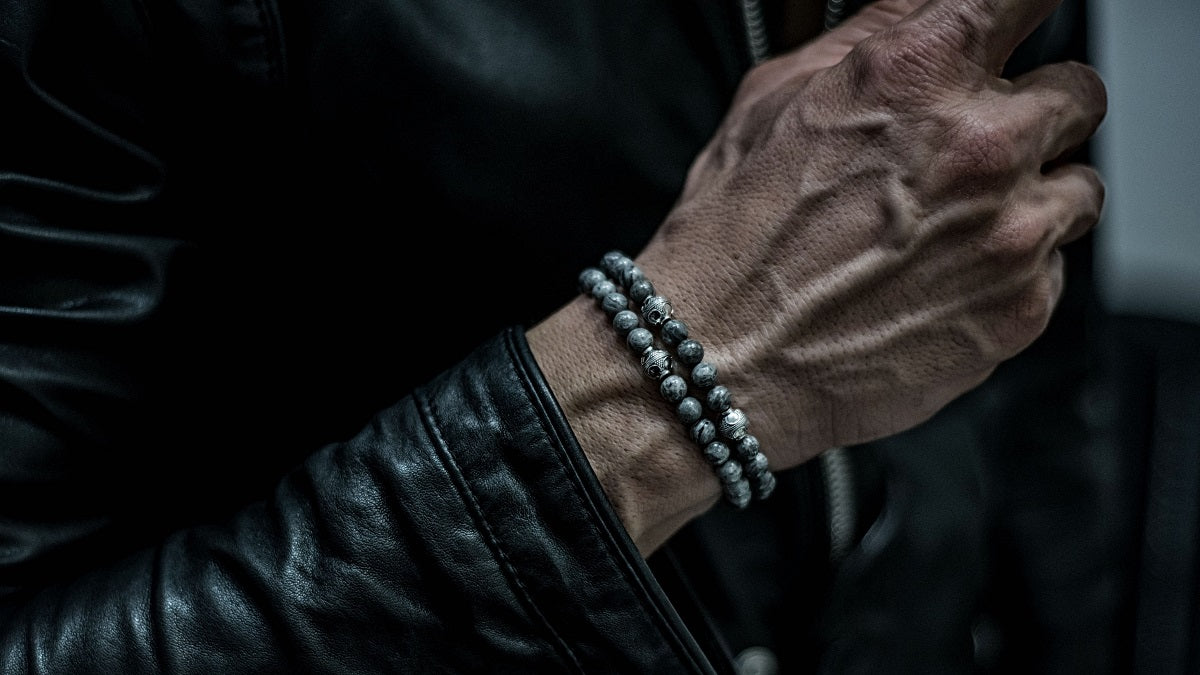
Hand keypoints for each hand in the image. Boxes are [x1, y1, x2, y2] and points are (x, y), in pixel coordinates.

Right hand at [529, 0, 1104, 552]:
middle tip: (972, 149)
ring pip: (1079, 187)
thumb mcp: (773, 99)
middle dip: (1033, 113)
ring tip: (952, 228)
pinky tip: (940, 280)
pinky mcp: (1022, 308)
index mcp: (919, 74)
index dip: (1026, 11)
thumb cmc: (732, 240)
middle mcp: (981, 145)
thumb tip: (923, 5)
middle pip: (1080, 92)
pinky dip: (1012, 271)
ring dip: (1033, 197)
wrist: (722, 362)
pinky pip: (1055, 269)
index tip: (1021, 26)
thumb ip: (870, 34)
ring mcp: (1011, 232)